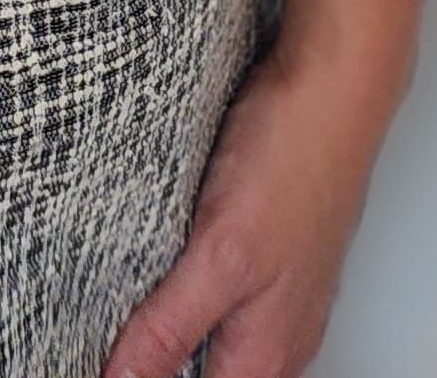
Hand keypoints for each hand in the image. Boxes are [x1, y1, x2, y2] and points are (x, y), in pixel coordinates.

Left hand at [98, 59, 388, 377]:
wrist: (333, 87)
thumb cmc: (292, 162)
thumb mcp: (219, 253)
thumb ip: (170, 327)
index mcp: (264, 355)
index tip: (104, 358)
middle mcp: (278, 336)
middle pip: (204, 375)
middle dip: (155, 360)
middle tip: (109, 330)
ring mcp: (278, 293)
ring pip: (214, 338)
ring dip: (169, 327)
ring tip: (124, 300)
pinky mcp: (270, 250)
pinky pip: (221, 294)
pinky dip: (184, 287)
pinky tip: (160, 259)